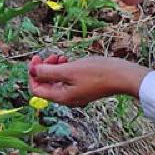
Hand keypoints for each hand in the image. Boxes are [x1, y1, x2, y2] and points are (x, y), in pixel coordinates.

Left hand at [28, 55, 150, 106]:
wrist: (121, 76)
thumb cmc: (97, 73)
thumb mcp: (69, 70)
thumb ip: (48, 72)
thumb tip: (32, 71)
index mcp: (61, 97)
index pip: (37, 89)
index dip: (33, 74)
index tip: (36, 58)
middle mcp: (67, 99)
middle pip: (46, 85)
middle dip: (44, 69)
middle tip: (50, 55)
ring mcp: (76, 94)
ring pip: (56, 81)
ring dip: (54, 68)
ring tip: (61, 56)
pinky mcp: (84, 88)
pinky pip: (67, 80)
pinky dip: (65, 70)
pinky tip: (69, 60)